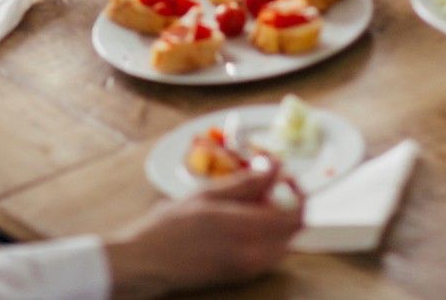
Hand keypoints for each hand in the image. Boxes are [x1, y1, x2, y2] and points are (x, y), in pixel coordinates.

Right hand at [104, 168, 301, 297]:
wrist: (149, 261)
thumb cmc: (170, 227)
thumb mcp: (208, 195)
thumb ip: (247, 183)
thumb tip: (274, 168)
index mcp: (247, 230)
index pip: (295, 214)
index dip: (296, 192)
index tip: (285, 176)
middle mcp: (255, 254)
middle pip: (293, 230)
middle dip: (287, 205)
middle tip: (268, 186)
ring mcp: (250, 269)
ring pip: (283, 244)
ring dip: (278, 221)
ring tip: (252, 204)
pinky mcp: (242, 277)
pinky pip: (269, 256)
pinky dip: (267, 237)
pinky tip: (243, 223)